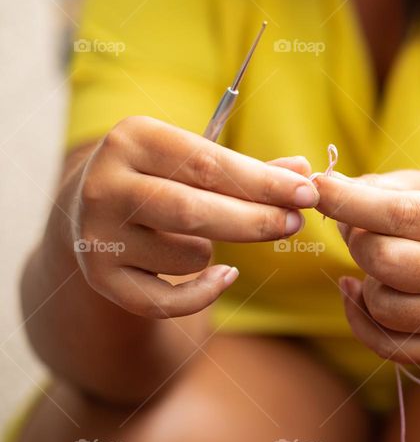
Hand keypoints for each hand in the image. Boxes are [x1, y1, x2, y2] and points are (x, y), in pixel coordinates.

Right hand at [67, 116, 318, 317]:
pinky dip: (205, 294)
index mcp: (132, 140)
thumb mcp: (196, 161)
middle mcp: (105, 185)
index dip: (262, 182)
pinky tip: (223, 276)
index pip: (207, 163)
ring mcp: (98, 235)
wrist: (90, 210)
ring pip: (187, 256)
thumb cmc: (163, 178)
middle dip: (255, 221)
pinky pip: (168, 301)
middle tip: (296, 223)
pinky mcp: (100, 278)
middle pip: (194, 211)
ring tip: (205, 237)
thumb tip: (305, 170)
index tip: (307, 194)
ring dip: (214, 252)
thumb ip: (250, 168)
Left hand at [314, 170, 419, 362]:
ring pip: (381, 306)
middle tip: (361, 234)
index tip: (317, 187)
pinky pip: (383, 344)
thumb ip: (378, 187)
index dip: (350, 202)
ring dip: (367, 284)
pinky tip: (364, 293)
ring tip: (383, 268)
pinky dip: (360, 318)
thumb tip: (327, 187)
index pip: (399, 214)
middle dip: (358, 244)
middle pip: (385, 260)